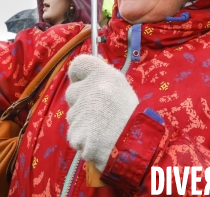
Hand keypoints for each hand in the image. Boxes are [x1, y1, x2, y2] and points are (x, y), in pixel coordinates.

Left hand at [65, 54, 138, 171]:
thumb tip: (84, 75)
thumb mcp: (121, 88)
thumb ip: (101, 80)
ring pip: (73, 115)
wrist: (137, 146)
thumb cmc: (131, 116)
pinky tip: (98, 140)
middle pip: (72, 91)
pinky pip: (74, 134)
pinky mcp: (75, 132)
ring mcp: (80, 112)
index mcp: (104, 75)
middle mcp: (90, 89)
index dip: (78, 74)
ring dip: (82, 122)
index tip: (82, 82)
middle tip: (99, 113)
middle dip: (80, 102)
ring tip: (102, 129)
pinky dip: (83, 139)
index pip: (79, 64)